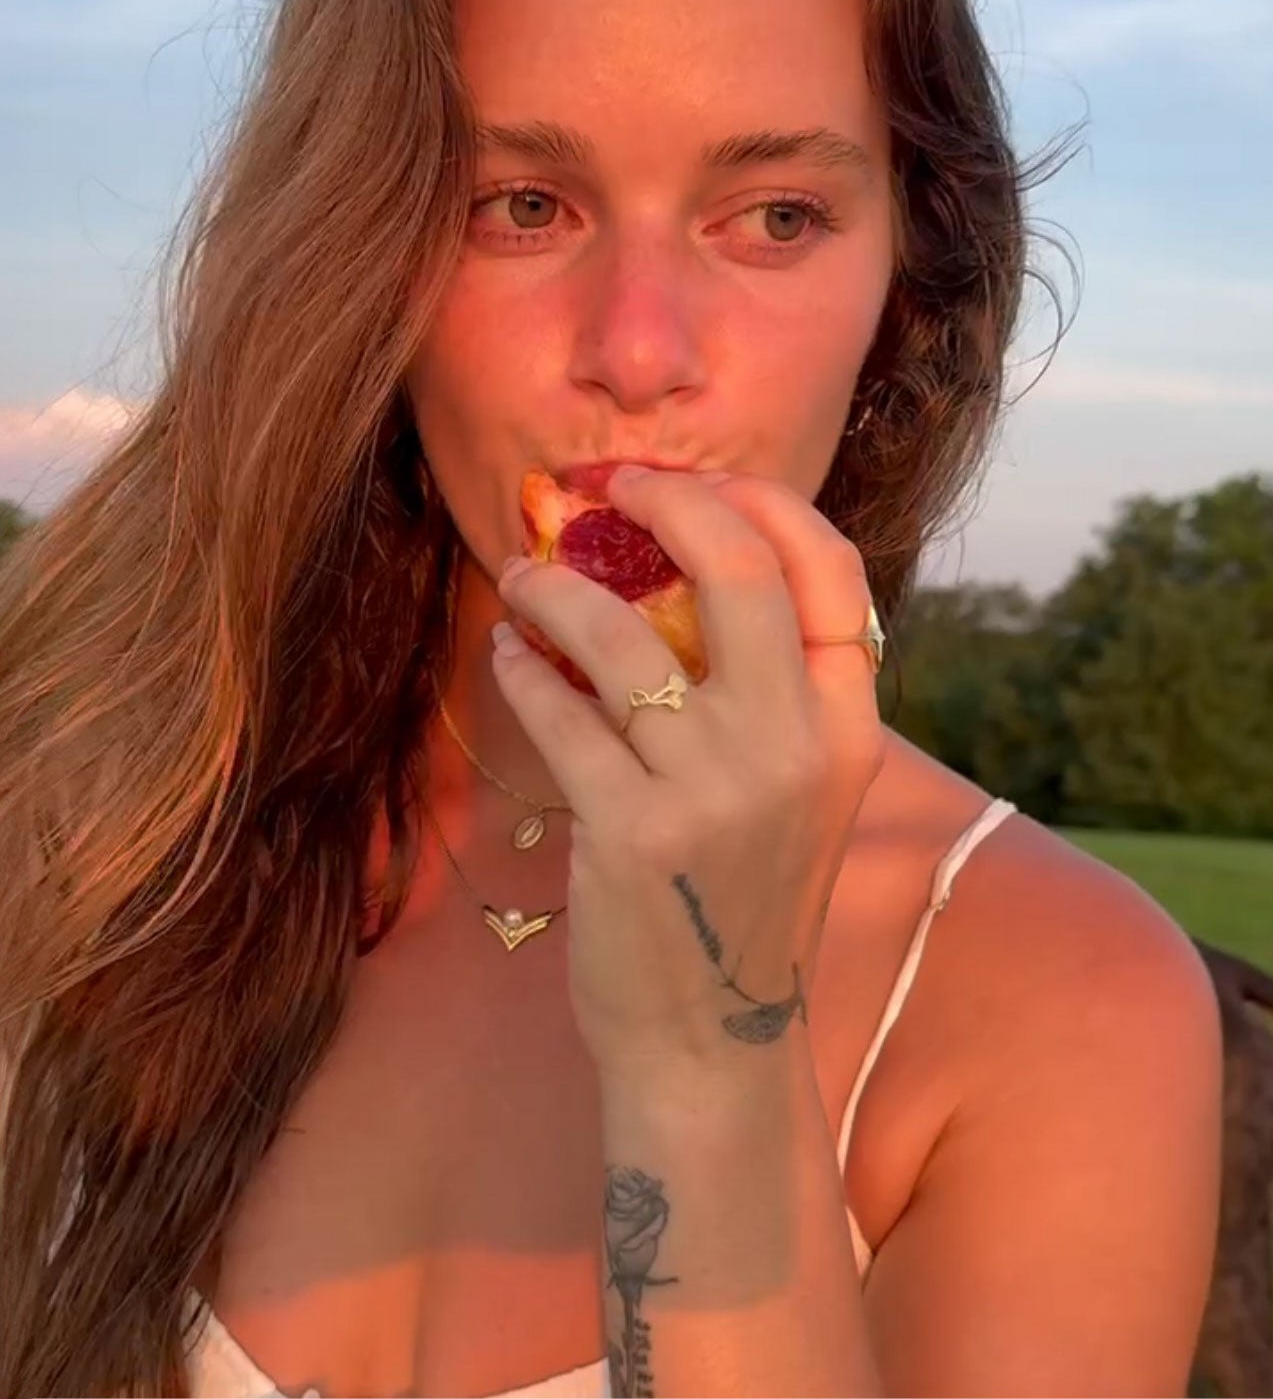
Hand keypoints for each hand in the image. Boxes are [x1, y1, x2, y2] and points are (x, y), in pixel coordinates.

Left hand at [491, 465, 884, 1083]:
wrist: (712, 1043)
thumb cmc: (743, 899)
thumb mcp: (798, 793)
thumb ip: (773, 691)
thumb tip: (689, 565)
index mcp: (847, 728)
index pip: (832, 572)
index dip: (764, 503)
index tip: (697, 485)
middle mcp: (793, 746)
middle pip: (736, 567)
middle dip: (665, 503)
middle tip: (610, 491)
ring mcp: (715, 788)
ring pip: (620, 632)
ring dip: (553, 587)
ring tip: (521, 579)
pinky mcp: (632, 830)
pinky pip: (560, 710)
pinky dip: (522, 666)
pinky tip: (509, 655)